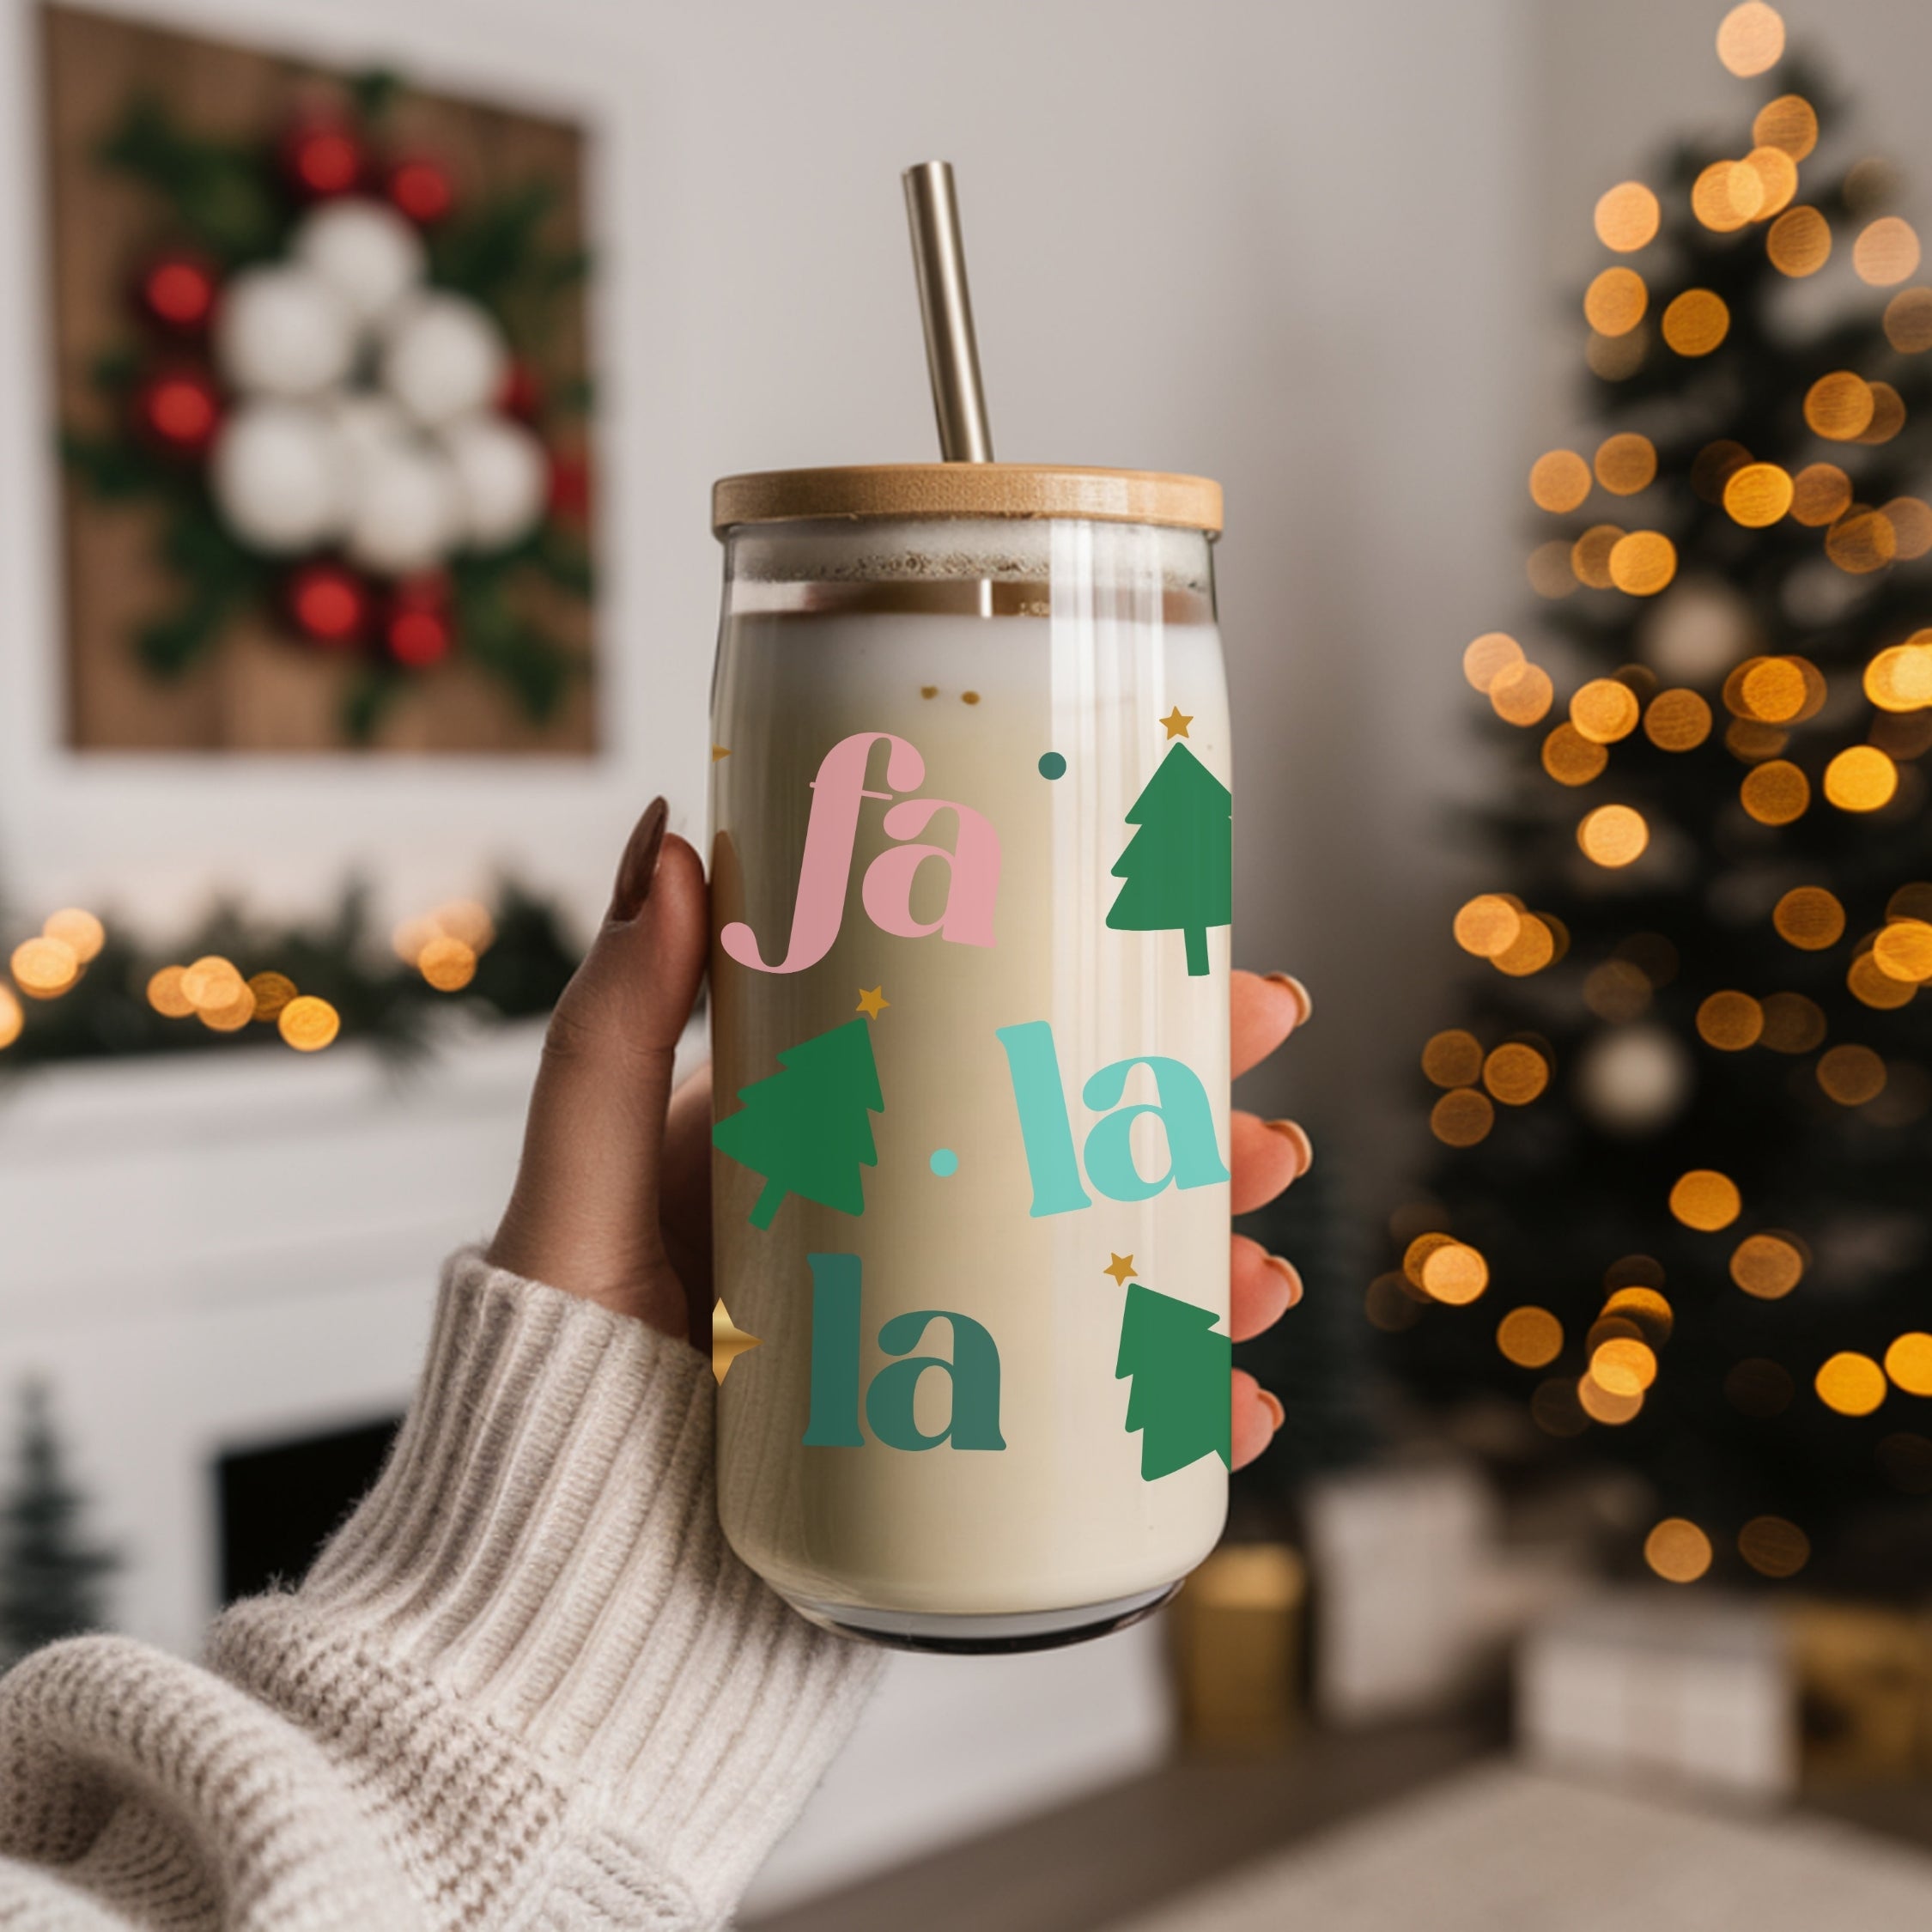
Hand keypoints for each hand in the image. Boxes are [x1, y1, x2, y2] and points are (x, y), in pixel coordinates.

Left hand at [488, 800, 1313, 1467]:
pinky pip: (1101, 1431)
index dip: (1130, 1013)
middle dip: (1205, 1144)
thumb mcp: (582, 1187)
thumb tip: (666, 836)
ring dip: (1216, 1274)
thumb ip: (609, 1028)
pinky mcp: (965, 1455)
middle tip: (1273, 1142)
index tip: (1224, 983)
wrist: (559, 1590)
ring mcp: (945, 1345)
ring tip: (1261, 1286)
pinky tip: (1242, 1418)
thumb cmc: (548, 1375)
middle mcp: (907, 1232)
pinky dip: (1185, 1423)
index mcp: (839, 1141)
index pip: (1005, 1049)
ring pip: (1116, 1287)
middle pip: (1091, 1163)